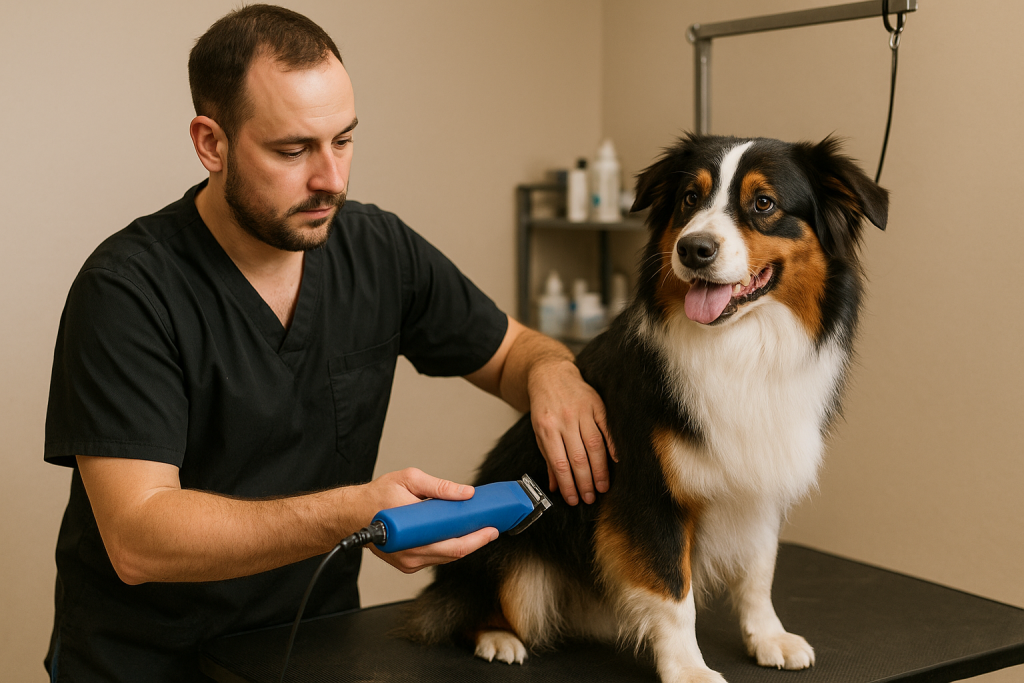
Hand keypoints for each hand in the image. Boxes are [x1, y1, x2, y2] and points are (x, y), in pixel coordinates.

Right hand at [362, 468, 497, 572]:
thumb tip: (465, 493)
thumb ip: (439, 487)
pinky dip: (448, 548)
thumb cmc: (378, 496)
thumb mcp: (409, 479)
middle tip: (492, 530)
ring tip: (480, 531)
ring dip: (463, 546)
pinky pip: (434, 558)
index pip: (449, 541)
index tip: (490, 529)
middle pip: (451, 553)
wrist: (353, 515)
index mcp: (409, 527)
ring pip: (444, 558)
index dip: (474, 538)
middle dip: (475, 542)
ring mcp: (407, 560)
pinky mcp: (407, 564)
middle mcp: (408, 550)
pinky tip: (459, 537)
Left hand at [528, 359, 616, 505]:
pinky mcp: (596, 404)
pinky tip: (617, 461)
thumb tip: (555, 486)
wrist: (550, 374)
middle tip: (590, 498)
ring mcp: (581, 411)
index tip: (574, 499)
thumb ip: (548, 458)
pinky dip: (613, 445)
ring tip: (602, 487)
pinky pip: (607, 427)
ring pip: (594, 445)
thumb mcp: (539, 432)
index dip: (568, 484)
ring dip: (599, 469)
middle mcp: (564, 420)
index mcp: (547, 428)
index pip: (559, 463)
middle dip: (585, 481)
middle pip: (578, 457)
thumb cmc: (545, 406)